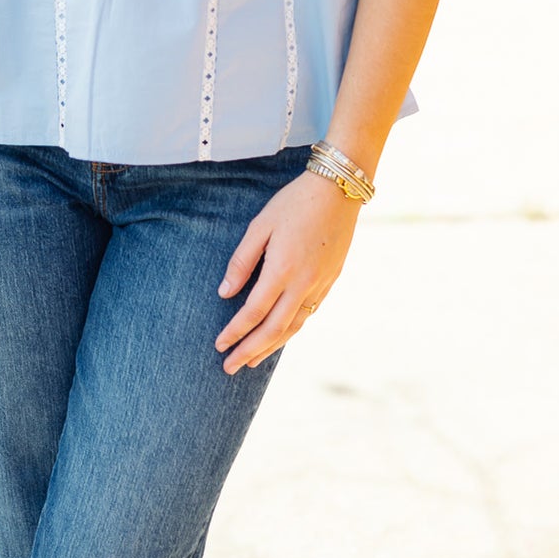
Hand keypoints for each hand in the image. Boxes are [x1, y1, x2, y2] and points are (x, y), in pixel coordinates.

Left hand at [214, 170, 360, 373]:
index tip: (219, 345)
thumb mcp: (261, 225)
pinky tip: (280, 335)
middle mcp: (303, 283)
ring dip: (270, 347)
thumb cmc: (295, 202)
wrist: (339, 190)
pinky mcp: (331, 280)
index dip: (235, 332)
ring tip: (252, 361)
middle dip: (249, 351)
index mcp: (282, 269)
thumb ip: (242, 261)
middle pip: (273, 329)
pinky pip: (308, 314)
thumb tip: (226, 294)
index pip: (253, 312)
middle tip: (229, 367)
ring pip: (293, 327)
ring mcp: (320, 284)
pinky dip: (291, 331)